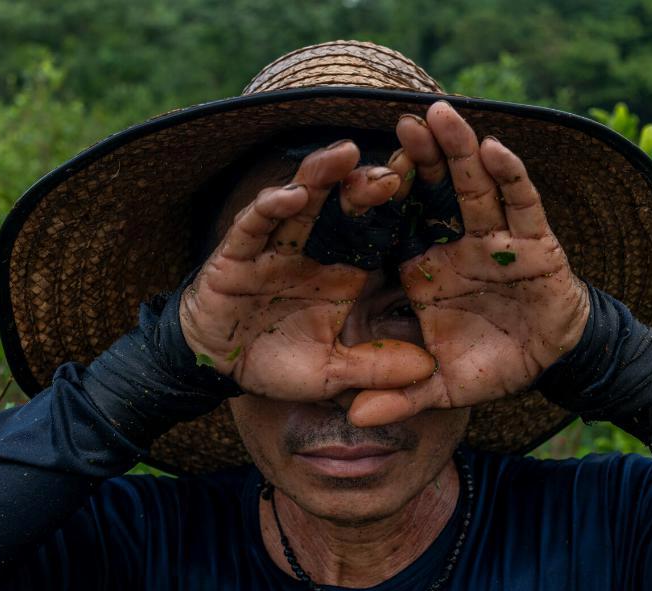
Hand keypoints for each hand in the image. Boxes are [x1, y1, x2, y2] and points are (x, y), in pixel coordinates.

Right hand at [179, 141, 435, 400]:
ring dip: (322, 177)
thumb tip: (428, 370)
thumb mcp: (332, 373)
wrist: (218, 366)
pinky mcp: (237, 252)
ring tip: (347, 155)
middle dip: (368, 184)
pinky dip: (271, 209)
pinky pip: (254, 225)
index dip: (402, 209)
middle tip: (399, 166)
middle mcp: (312, 250)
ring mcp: (274, 247)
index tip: (433, 186)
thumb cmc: (279, 362)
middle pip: (344, 207)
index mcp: (343, 271)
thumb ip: (375, 369)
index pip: (377, 231)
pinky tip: (291, 195)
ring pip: (302, 202)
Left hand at [349, 101, 590, 426]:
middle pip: (432, 191)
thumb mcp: (441, 385)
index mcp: (426, 269)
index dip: (376, 204)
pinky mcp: (534, 241)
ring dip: (458, 150)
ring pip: (474, 186)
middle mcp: (456, 244)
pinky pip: (521, 204)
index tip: (347, 180)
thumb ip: (399, 396)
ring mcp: (494, 238)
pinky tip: (494, 149)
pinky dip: (510, 177)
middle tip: (396, 121)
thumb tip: (354, 421)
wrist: (549, 361)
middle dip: (417, 157)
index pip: (396, 228)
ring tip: (439, 114)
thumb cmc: (490, 363)